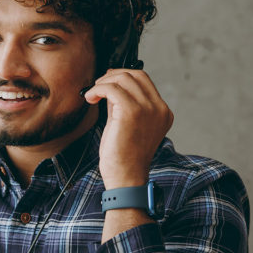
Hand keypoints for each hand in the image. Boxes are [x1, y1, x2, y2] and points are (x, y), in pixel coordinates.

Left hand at [82, 68, 172, 187]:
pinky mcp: (132, 112)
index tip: (106, 82)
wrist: (126, 177)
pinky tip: (90, 98)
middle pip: (136, 75)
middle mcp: (159, 109)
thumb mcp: (128, 125)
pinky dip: (98, 89)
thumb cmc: (124, 157)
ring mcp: (148, 109)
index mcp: (162, 112)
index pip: (144, 81)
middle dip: (113, 76)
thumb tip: (111, 86)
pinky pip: (112, 88)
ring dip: (103, 82)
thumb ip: (123, 104)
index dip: (123, 77)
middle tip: (97, 86)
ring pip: (124, 78)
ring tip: (92, 94)